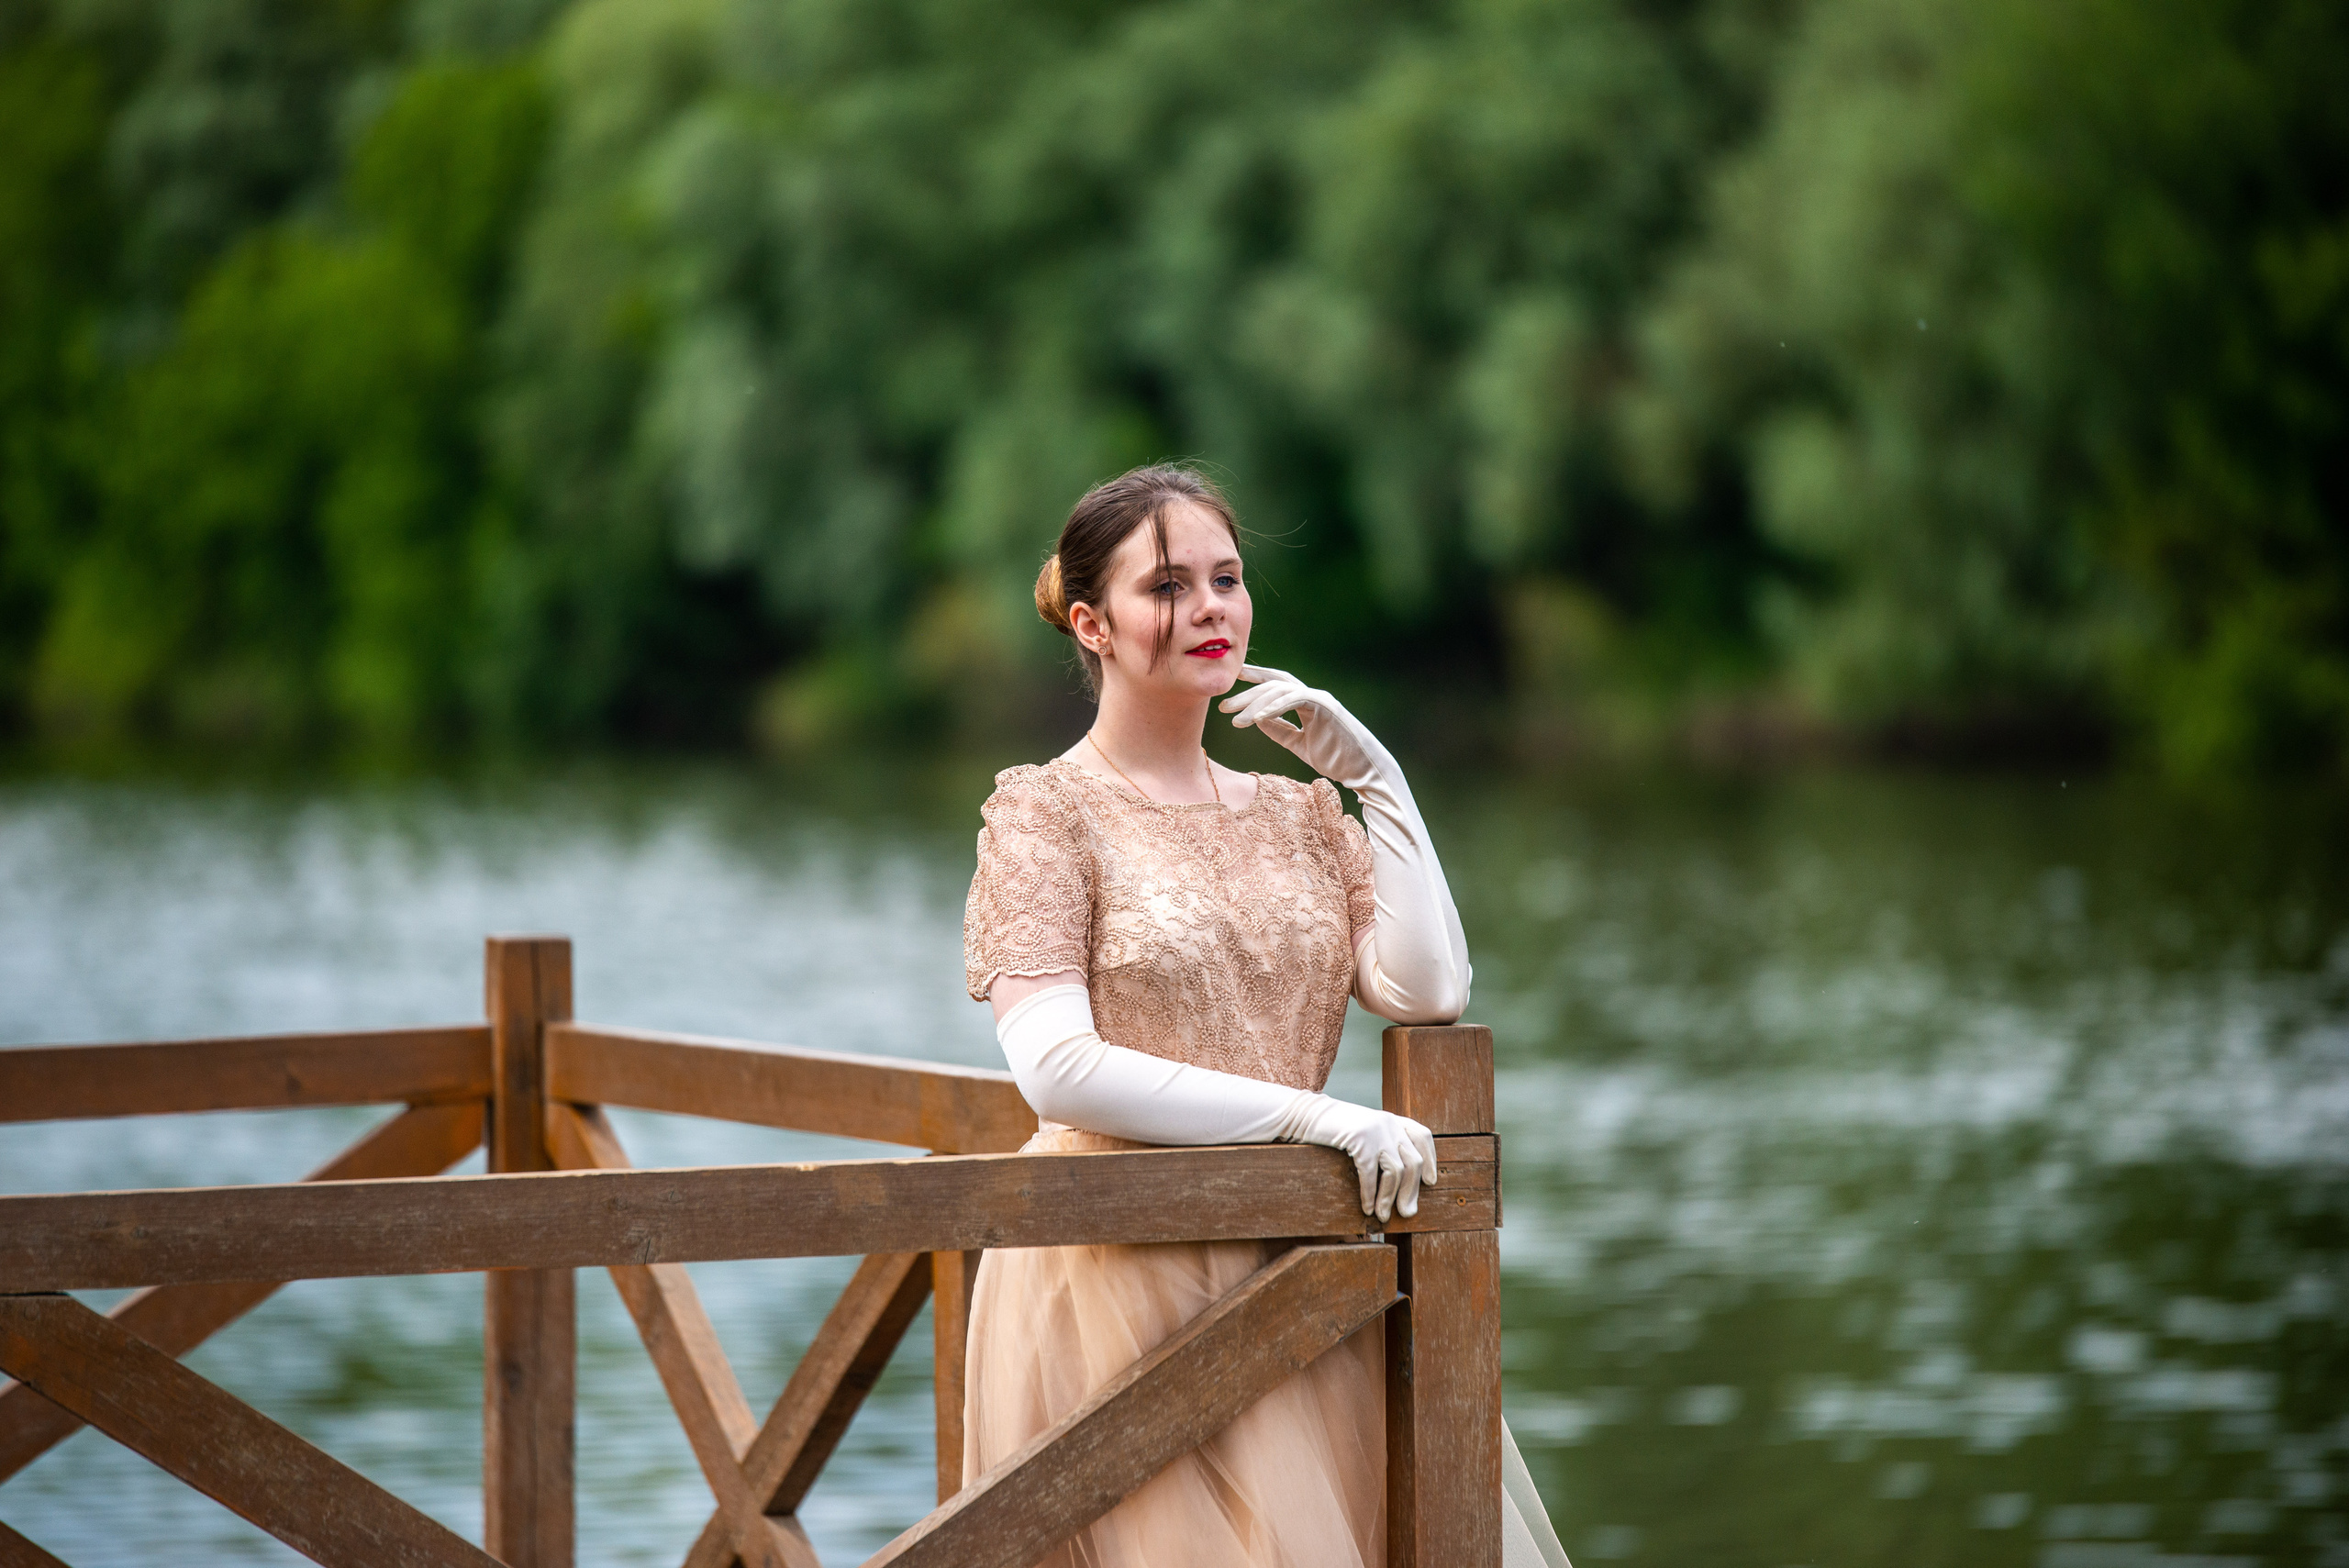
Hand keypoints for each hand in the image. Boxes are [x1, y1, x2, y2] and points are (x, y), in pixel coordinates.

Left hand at [1218, 664, 1386, 791]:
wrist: (1362, 770)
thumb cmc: (1335, 758)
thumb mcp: (1299, 744)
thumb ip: (1280, 730)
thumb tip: (1256, 720)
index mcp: (1305, 702)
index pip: (1276, 684)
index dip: (1254, 679)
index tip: (1231, 680)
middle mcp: (1311, 695)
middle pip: (1273, 685)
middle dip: (1246, 694)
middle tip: (1223, 706)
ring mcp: (1319, 699)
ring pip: (1280, 691)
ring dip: (1255, 704)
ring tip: (1236, 720)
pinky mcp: (1325, 706)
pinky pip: (1295, 699)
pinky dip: (1275, 707)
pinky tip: (1257, 718)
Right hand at [1287, 1095, 1438, 1221]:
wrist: (1307, 1115)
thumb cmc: (1335, 1130)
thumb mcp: (1365, 1133)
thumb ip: (1383, 1146)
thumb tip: (1399, 1179)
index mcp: (1393, 1120)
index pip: (1422, 1136)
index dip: (1430, 1159)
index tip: (1430, 1181)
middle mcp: (1389, 1123)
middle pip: (1413, 1161)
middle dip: (1411, 1191)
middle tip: (1407, 1213)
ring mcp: (1375, 1130)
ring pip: (1395, 1171)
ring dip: (1389, 1198)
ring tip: (1383, 1215)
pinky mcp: (1359, 1138)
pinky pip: (1370, 1173)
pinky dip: (1369, 1194)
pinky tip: (1366, 1207)